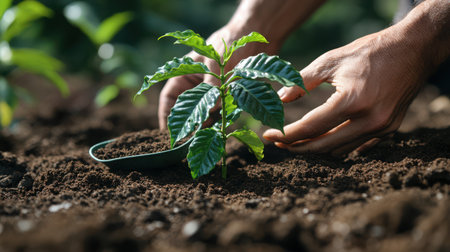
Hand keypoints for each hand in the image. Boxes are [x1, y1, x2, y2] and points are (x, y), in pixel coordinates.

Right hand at [158, 26, 278, 128]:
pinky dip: (222, 118)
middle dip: (190, 124)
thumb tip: (209, 110)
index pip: (169, 99)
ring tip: (211, 133)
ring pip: (204, 113)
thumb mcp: (216, 62)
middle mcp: (195, 85)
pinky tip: (225, 124)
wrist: (256, 34)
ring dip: (207, 123)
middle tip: (194, 139)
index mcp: (184, 75)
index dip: (167, 117)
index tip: (170, 136)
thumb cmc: (229, 43)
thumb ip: (211, 87)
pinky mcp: (227, 95)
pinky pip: (221, 111)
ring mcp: (211, 91)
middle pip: (187, 110)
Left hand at [263, 27, 428, 155]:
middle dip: (297, 147)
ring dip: (316, 148)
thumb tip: (279, 99)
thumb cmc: (369, 51)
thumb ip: (302, 81)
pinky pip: (357, 147)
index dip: (286, 134)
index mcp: (352, 101)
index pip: (310, 127)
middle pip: (323, 146)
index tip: (269, 135)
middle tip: (279, 142)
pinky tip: (324, 138)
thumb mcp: (331, 61)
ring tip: (298, 139)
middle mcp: (369, 120)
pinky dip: (337, 145)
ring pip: (339, 150)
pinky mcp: (390, 129)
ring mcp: (382, 128)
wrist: (413, 49)